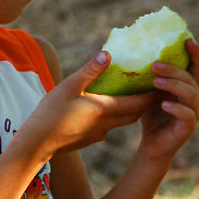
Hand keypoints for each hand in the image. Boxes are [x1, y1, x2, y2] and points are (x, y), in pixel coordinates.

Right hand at [20, 52, 156, 159]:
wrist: (37, 144)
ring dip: (130, 108)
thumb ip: (90, 71)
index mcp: (104, 109)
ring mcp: (99, 134)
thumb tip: (108, 54)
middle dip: (145, 101)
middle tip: (151, 86)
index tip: (161, 82)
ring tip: (131, 94)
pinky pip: (109, 126)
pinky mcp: (90, 139)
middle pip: (135, 113)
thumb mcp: (68, 86)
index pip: (138, 103)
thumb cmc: (50, 113)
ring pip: (122, 120)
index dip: (151, 94)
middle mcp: (107, 124)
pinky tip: (105, 107)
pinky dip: (114, 115)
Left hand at [138, 38, 198, 162]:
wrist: (152, 144)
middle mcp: (195, 98)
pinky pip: (187, 114)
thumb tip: (138, 52)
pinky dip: (176, 107)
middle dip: (173, 69)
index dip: (196, 52)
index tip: (188, 39)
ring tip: (155, 81)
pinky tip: (163, 104)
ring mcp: (194, 113)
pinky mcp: (188, 128)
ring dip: (174, 84)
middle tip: (154, 65)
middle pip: (190, 78)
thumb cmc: (152, 114)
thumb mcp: (151, 91)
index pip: (197, 66)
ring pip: (191, 94)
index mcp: (188, 86)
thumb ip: (152, 76)